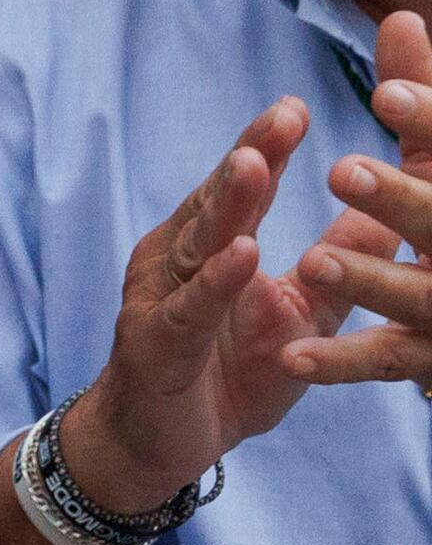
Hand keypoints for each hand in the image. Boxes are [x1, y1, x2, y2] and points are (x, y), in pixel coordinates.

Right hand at [55, 96, 339, 513]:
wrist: (158, 439)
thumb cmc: (224, 368)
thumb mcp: (298, 313)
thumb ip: (334, 264)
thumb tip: (387, 214)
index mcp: (206, 245)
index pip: (242, 189)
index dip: (267, 146)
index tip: (298, 105)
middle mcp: (176, 257)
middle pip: (217, 200)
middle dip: (251, 155)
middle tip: (284, 114)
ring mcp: (161, 296)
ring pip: (197, 242)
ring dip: (227, 204)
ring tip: (256, 164)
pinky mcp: (157, 342)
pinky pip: (189, 309)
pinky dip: (213, 282)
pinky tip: (240, 255)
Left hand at [285, 8, 431, 389]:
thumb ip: (421, 96)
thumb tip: (400, 14)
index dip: (430, 122)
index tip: (385, 93)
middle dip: (399, 199)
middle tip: (342, 170)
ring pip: (413, 299)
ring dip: (366, 280)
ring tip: (312, 262)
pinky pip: (385, 364)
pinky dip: (340, 362)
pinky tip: (291, 358)